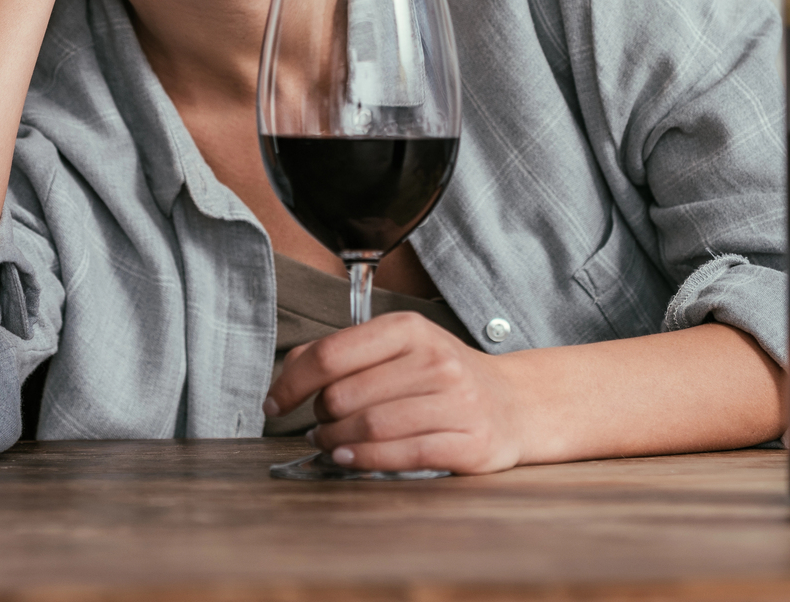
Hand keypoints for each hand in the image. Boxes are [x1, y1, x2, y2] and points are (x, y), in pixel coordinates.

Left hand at [263, 313, 529, 474]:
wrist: (515, 403)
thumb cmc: (442, 377)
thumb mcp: (399, 349)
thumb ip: (344, 355)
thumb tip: (287, 376)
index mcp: (409, 329)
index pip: (330, 355)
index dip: (291, 384)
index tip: (273, 403)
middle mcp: (434, 360)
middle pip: (344, 396)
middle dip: (318, 417)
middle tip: (318, 425)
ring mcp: (456, 402)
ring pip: (370, 426)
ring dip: (335, 443)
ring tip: (330, 444)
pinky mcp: (470, 442)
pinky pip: (403, 455)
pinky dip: (366, 460)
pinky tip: (349, 459)